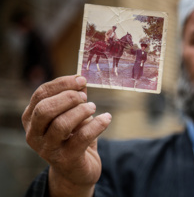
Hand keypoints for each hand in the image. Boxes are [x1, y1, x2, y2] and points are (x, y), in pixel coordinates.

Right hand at [22, 75, 111, 196]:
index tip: (81, 79)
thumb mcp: (71, 115)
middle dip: (68, 98)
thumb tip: (82, 79)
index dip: (62, 83)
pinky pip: (82, 138)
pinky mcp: (66, 160)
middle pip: (45, 109)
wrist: (77, 170)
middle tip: (85, 98)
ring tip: (93, 107)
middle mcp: (34, 134)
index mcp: (31, 118)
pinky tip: (107, 118)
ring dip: (81, 111)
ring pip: (61, 124)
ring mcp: (48, 149)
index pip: (41, 94)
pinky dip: (98, 124)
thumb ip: (74, 98)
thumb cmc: (73, 137)